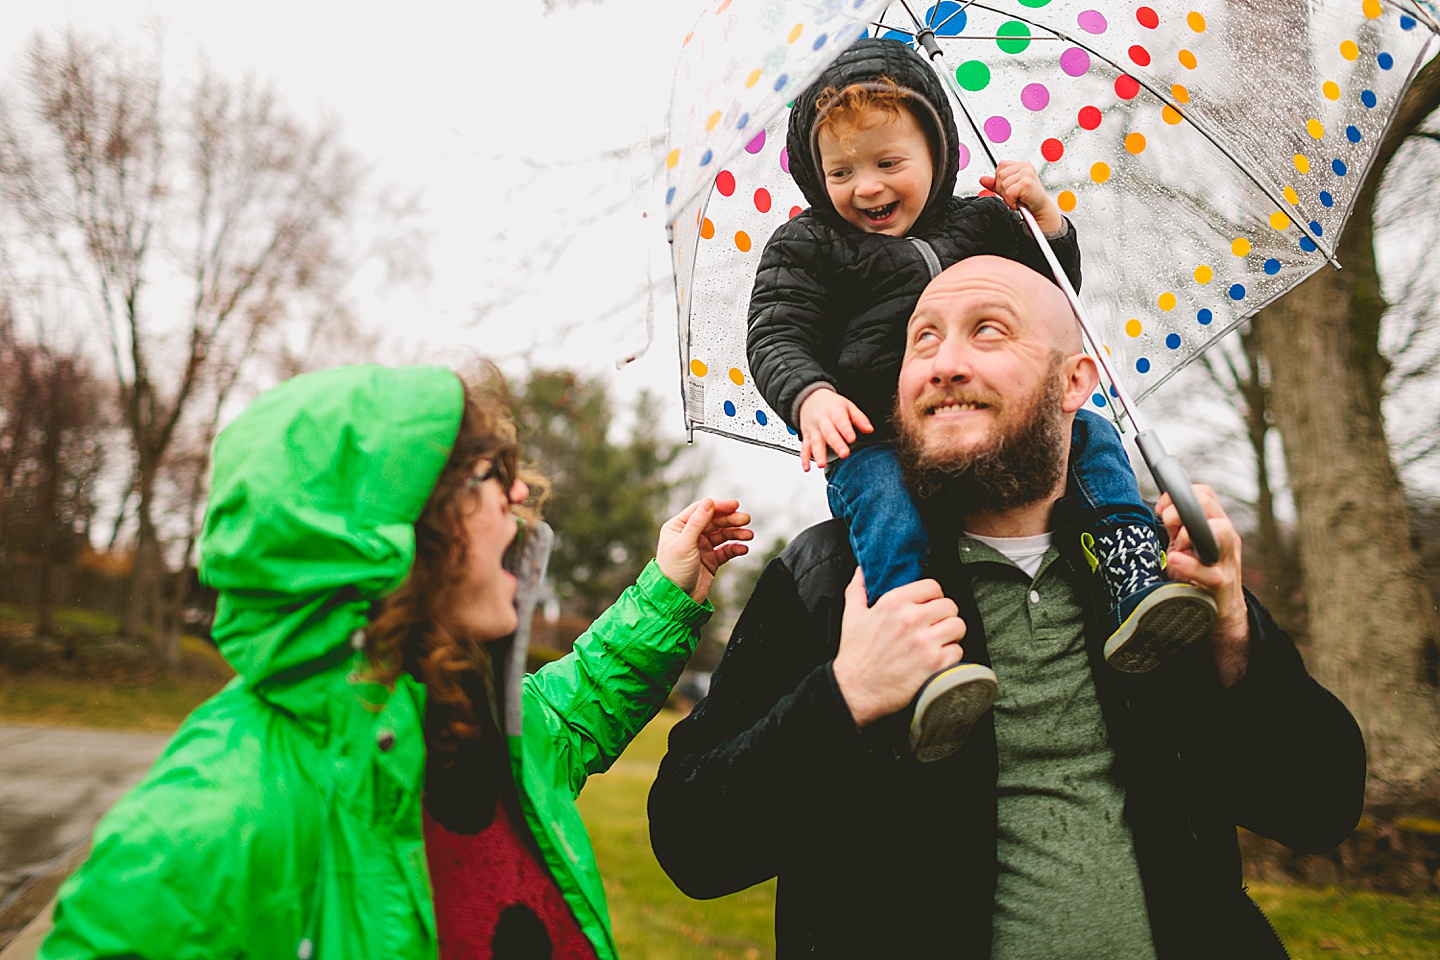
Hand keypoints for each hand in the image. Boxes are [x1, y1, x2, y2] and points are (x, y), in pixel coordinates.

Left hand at [656, 498, 753, 603]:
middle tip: (746, 519)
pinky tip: (743, 548)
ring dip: (737, 533)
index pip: (701, 510)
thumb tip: (709, 502)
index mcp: (678, 527)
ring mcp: (701, 547)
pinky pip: (726, 550)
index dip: (719, 506)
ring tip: (749, 535)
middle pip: (715, 521)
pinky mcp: (711, 560)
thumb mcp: (684, 544)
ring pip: (723, 535)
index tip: (734, 505)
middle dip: (731, 520)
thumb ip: (697, 522)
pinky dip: (735, 548)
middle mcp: (690, 534)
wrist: (677, 599)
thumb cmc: (673, 572)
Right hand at [798, 388, 872, 471]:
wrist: (810, 398)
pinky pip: (804, 448)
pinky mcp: (806, 437)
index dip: (846, 430)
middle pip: (829, 433)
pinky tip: (807, 468)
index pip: (841, 420)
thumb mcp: (848, 406)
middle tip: (844, 454)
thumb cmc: (832, 405)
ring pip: (815, 442)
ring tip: (822, 464)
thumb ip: (859, 418)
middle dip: (836, 444)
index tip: (852, 438)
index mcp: (834, 411)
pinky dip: (804, 458)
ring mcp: (813, 429)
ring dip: (818, 454)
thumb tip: (870, 430)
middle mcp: (822, 421)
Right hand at [832, 569, 966, 726]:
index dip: (933, 596)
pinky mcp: (935, 664)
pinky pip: (958, 651)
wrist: (855, 691)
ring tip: (940, 641)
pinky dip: (951, 656)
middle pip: (950, 605)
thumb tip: (862, 571)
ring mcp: (926, 642)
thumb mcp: (851, 616)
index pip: (933, 586)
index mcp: (894, 603)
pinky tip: (937, 659)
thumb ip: (858, 589)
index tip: (929, 605)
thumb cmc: (855, 655)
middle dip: (944, 615)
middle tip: (935, 626)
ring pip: (958, 625)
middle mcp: (912, 619)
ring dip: (951, 634)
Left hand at [979, 160, 1063, 234]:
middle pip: (1000, 175)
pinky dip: (1011, 201)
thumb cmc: (1027, 199)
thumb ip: (995, 183)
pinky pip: (1009, 192)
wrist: (1040, 210)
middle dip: (1003, 189)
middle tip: (1014, 195)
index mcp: (1021, 165)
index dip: (1000, 179)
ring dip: (1008, 196)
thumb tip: (982, 179)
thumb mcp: (1008, 189)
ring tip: (1018, 198)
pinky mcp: (1027, 183)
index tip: (1010, 188)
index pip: (1001, 166)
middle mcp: (1025, 167)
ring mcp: (1027, 174)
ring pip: (1003, 184)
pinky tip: (1020, 201)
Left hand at [1157, 484, 1249, 685]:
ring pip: (1222, 531)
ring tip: (1176, 544)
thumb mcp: (1184, 546)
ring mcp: (1227, 560)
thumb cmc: (1198, 575)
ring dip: (1191, 533)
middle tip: (1166, 522)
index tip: (1161, 507)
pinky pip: (1209, 572)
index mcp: (1216, 526)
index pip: (1205, 495)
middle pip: (1210, 506)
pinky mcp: (1221, 583)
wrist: (1219, 611)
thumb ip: (1175, 525)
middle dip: (1183, 508)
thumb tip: (1162, 503)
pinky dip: (1190, 565)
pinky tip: (1174, 560)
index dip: (1180, 495)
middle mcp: (1225, 539)